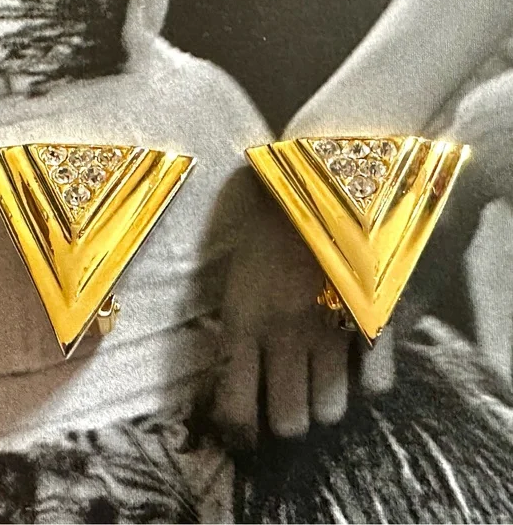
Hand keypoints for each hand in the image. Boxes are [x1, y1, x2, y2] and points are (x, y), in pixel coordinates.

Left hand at [213, 194, 393, 441]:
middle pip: (289, 422)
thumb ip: (238, 327)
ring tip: (324, 379)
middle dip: (289, 420)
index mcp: (244, 324)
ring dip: (326, 403)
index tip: (247, 432)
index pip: (235, 407)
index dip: (241, 431)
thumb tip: (238, 372)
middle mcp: (285, 339)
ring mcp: (332, 333)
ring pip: (332, 411)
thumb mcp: (237, 275)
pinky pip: (376, 384)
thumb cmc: (268, 224)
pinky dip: (367, 381)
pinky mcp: (373, 321)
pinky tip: (358, 362)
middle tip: (290, 400)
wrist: (322, 180)